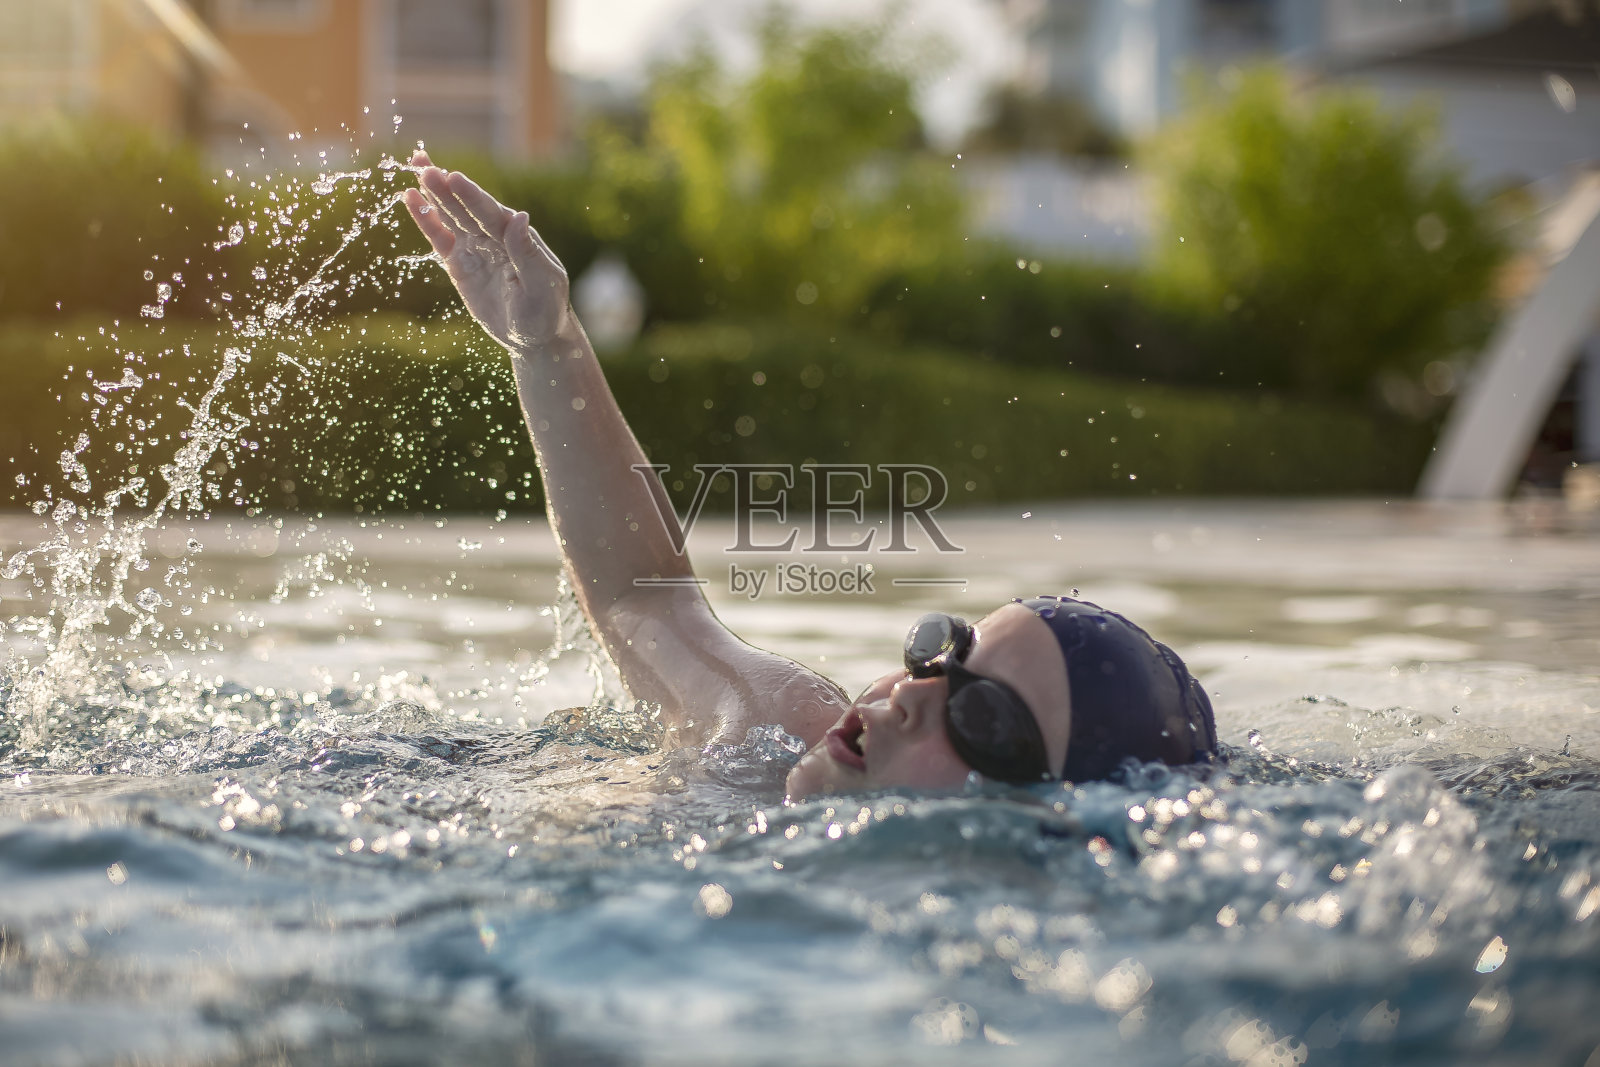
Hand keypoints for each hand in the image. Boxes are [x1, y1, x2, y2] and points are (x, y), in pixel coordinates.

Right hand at [403, 150, 570, 351]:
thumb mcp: (542, 284)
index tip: (453, 177)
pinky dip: (425, 219)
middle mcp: (493, 236)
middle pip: (466, 207)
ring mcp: (475, 247)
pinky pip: (439, 237)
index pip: (490, 213)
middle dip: (445, 187)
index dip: (471, 196)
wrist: (534, 334)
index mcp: (516, 237)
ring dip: (434, 194)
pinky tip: (411, 198)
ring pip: (451, 215)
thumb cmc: (545, 310)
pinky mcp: (459, 262)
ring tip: (416, 166)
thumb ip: (527, 252)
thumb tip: (520, 216)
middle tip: (423, 165)